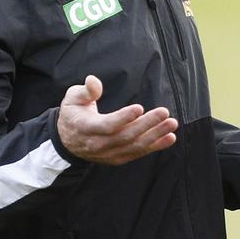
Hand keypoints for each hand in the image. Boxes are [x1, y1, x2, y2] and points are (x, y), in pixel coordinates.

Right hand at [57, 75, 177, 164]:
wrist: (67, 141)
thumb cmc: (73, 114)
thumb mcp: (73, 98)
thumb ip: (85, 90)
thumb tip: (93, 81)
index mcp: (85, 128)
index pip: (107, 126)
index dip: (123, 118)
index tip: (139, 108)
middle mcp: (97, 144)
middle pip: (126, 136)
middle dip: (147, 124)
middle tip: (164, 112)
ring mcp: (108, 154)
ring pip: (134, 146)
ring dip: (155, 136)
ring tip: (172, 124)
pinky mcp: (117, 158)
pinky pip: (138, 153)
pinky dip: (155, 147)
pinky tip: (169, 138)